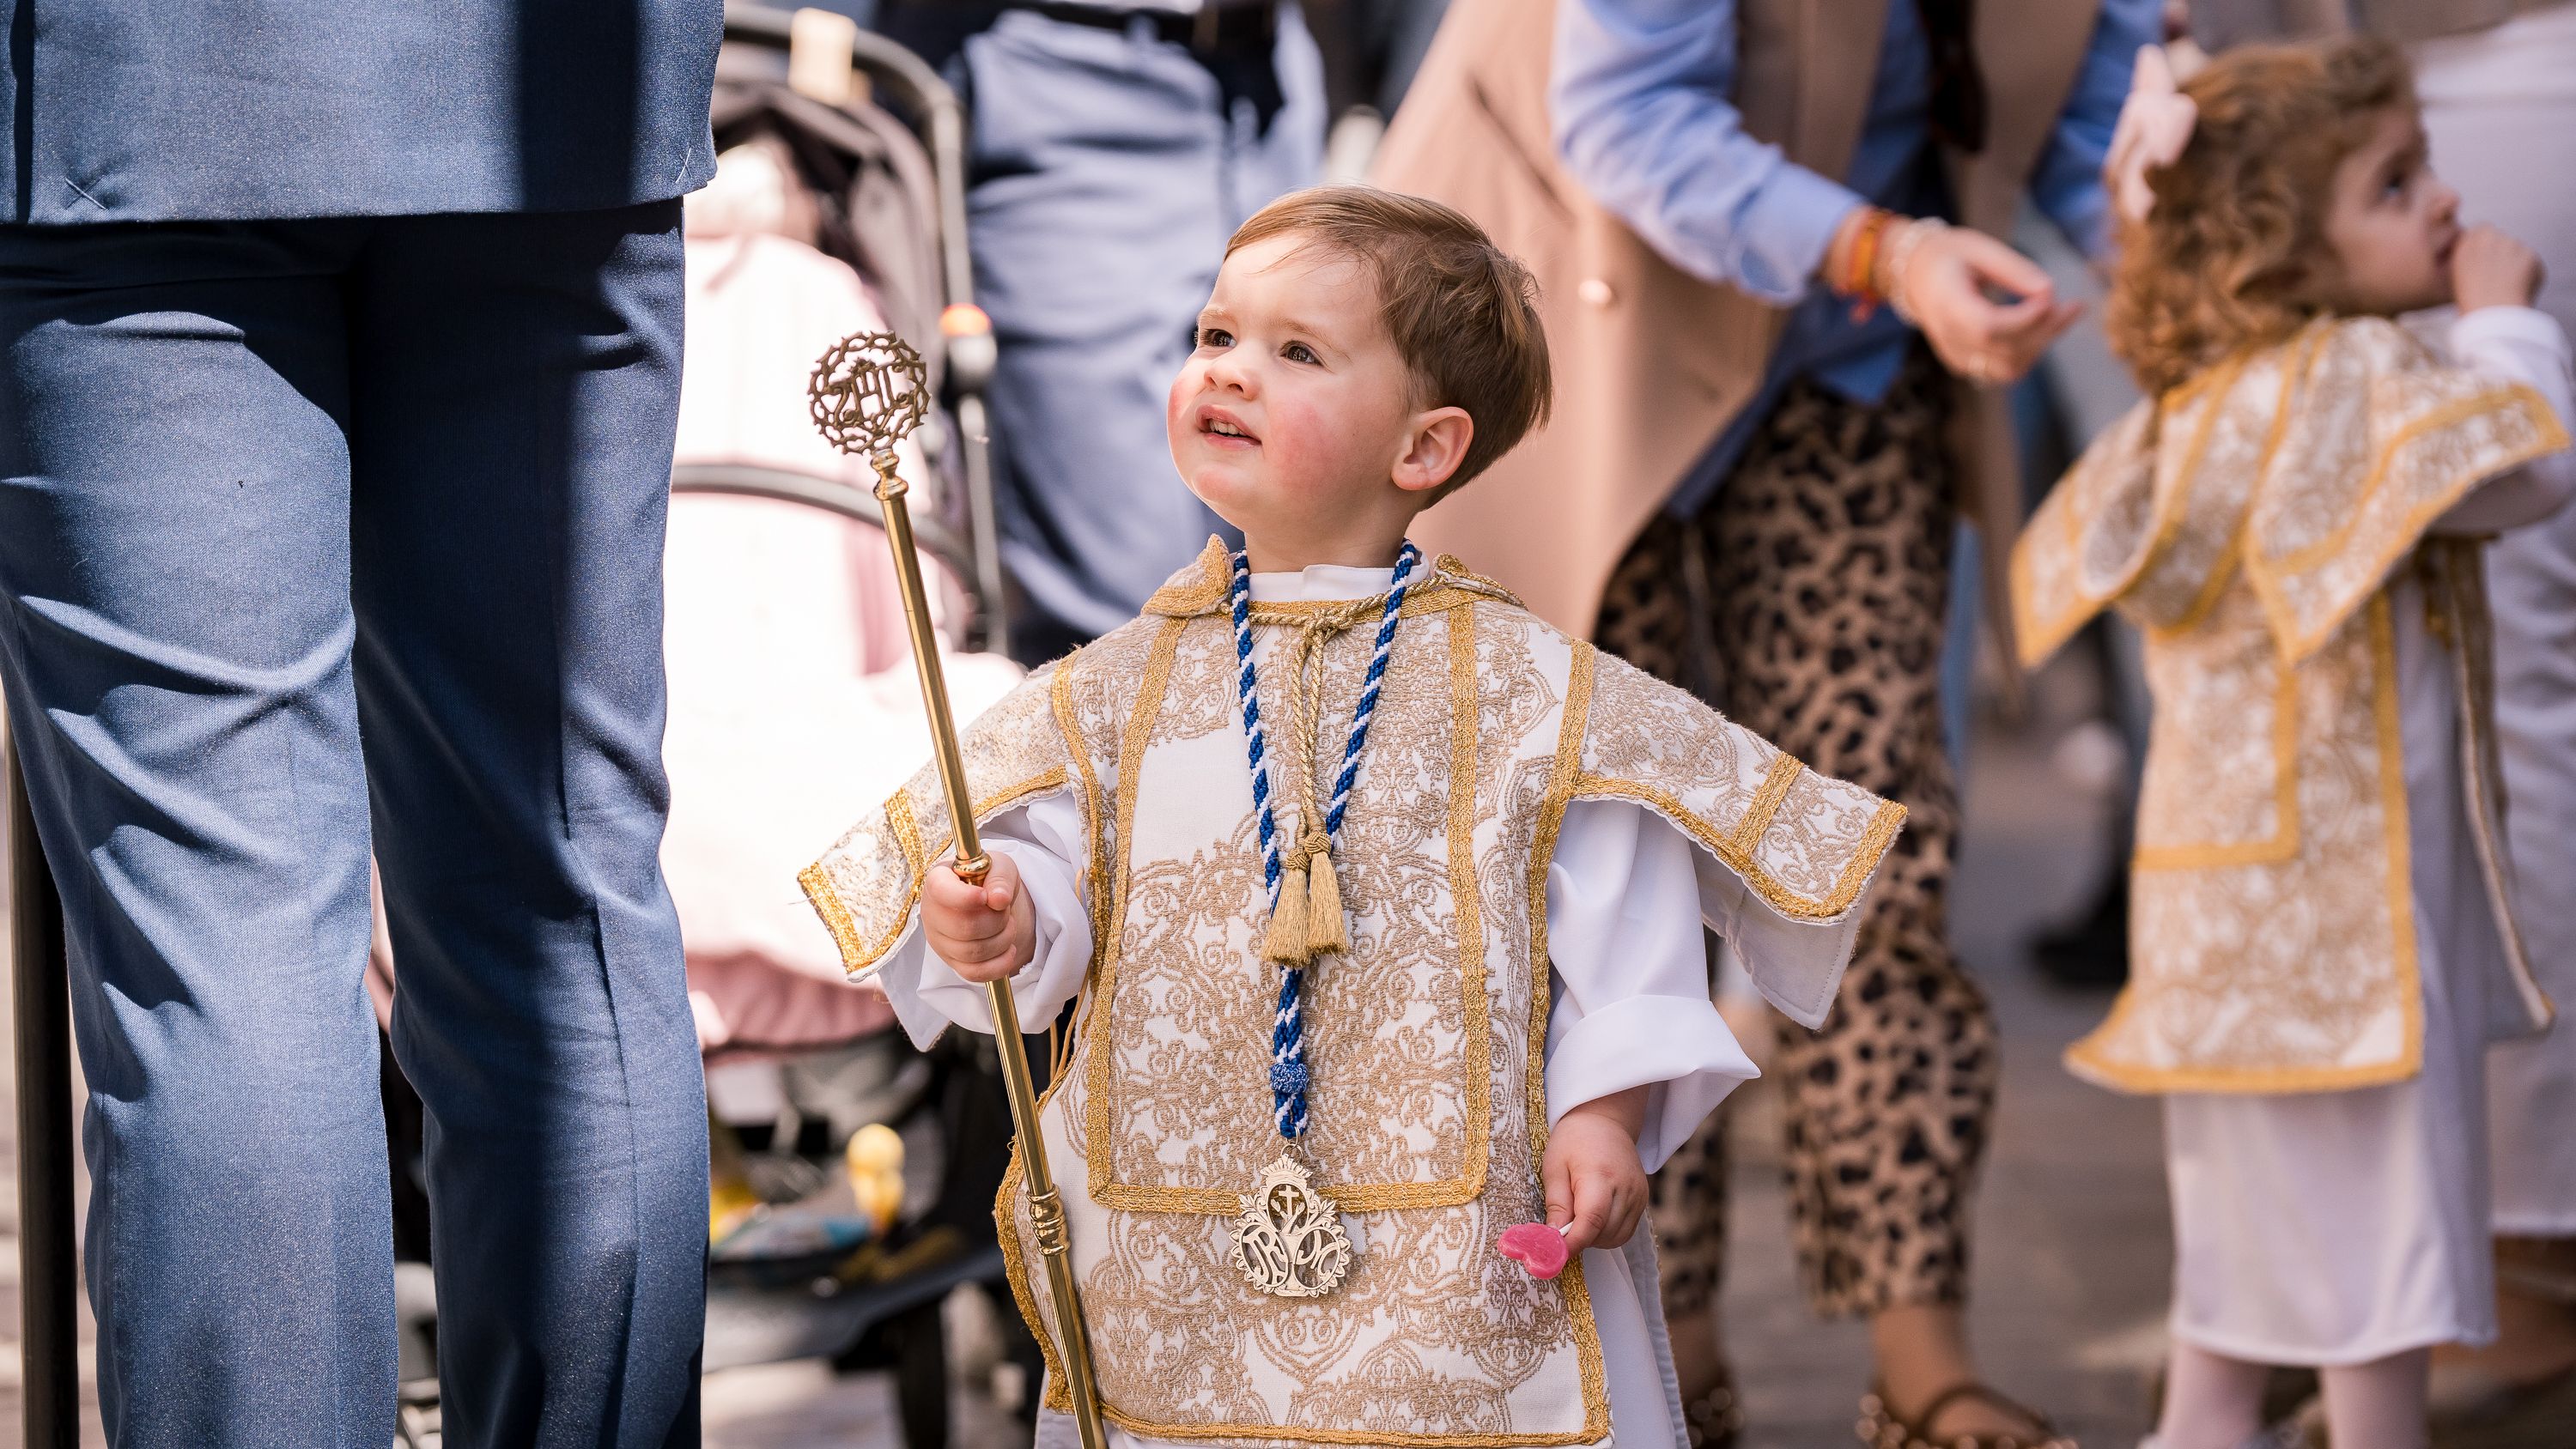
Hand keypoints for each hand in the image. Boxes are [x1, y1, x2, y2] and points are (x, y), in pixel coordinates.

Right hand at [920, 851, 1034, 983]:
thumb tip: (999, 899)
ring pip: (972, 952)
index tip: (984, 896)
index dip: (964, 897)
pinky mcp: (951, 961)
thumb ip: (1000, 877)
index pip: (941, 891)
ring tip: (1007, 925)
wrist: (992, 899)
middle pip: (963, 927)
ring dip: (1002, 940)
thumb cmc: (990, 880)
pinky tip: (1008, 949)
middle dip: (996, 920)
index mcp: (938, 880)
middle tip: (1004, 910)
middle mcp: (931, 911)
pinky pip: (974, 973)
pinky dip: (999, 964)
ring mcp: (939, 940)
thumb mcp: (1001, 867)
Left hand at [1543, 1088, 1648, 1254]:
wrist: (1605, 1121)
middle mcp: (1625, 1187)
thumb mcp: (1554, 1167)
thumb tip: (1553, 1240)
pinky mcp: (1643, 1200)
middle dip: (1581, 1240)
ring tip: (1577, 1219)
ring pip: (1617, 1237)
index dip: (1572, 1244)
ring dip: (1594, 1239)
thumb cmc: (1573, 1141)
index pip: (1591, 1222)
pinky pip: (1625, 1230)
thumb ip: (1557, 1205)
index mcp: (1600, 1175)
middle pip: (1604, 1234)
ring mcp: (1638, 1195)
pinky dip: (1607, 1233)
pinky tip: (1593, 1218)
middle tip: (1561, 1232)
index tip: (1553, 1255)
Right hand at [1897, 224, 2084, 385]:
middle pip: (2004, 351)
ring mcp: (1955, 356)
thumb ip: (2015, 270)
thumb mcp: (1981, 248)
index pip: (1987, 326)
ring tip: (2065, 315)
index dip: (2026, 318)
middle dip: (2046, 331)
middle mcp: (1947, 337)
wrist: (1915, 275)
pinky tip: (2044, 327)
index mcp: (1945, 304)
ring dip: (2042, 345)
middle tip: (2074, 305)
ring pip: (2009, 369)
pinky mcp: (1965, 364)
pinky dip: (2030, 351)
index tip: (2051, 296)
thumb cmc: (1950, 255)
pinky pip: (2004, 369)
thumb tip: (2050, 293)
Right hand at [2453, 225, 2543, 312]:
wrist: (2491, 313)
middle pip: (2501, 240)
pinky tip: (2518, 290)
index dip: (2483, 247)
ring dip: (2515, 264)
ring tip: (2506, 288)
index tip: (2482, 263)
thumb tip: (2480, 257)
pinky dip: (2529, 275)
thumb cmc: (2470, 301)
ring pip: (2518, 252)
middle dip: (2502, 254)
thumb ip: (2468, 257)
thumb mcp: (2456, 276)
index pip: (2481, 231)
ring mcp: (2514, 245)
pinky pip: (2532, 265)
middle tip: (2496, 278)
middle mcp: (2491, 237)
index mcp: (2467, 241)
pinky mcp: (2532, 255)